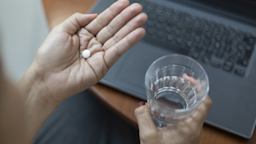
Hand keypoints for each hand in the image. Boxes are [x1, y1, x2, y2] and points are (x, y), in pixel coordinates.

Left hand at [28, 0, 146, 102]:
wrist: (47, 79)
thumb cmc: (49, 56)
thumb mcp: (60, 30)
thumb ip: (77, 19)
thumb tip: (94, 14)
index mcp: (83, 34)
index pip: (102, 20)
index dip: (114, 11)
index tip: (125, 3)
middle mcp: (93, 43)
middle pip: (113, 28)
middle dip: (126, 18)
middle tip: (139, 9)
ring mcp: (99, 54)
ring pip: (118, 38)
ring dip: (131, 28)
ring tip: (142, 18)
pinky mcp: (104, 66)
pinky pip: (118, 52)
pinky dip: (128, 43)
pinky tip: (138, 33)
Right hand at [135, 73, 211, 143]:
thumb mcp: (149, 137)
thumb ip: (143, 118)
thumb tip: (141, 105)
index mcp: (191, 127)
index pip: (206, 102)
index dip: (200, 88)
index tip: (190, 79)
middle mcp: (194, 129)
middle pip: (200, 104)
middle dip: (191, 90)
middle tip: (182, 80)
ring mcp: (191, 132)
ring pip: (194, 110)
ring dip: (187, 98)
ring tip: (177, 90)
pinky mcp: (185, 135)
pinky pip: (187, 117)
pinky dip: (181, 108)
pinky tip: (170, 107)